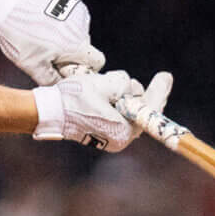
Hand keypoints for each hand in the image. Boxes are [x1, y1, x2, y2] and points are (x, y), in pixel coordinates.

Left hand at [0, 0, 101, 84]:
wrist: (6, 4)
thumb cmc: (18, 35)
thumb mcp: (31, 65)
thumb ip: (50, 80)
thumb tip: (60, 87)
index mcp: (75, 45)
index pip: (97, 61)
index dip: (86, 67)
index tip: (69, 67)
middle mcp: (80, 27)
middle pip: (85, 46)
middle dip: (72, 52)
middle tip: (50, 52)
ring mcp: (75, 10)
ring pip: (78, 31)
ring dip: (66, 36)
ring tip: (44, 35)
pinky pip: (71, 17)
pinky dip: (62, 22)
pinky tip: (45, 22)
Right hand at [32, 69, 168, 151]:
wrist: (48, 112)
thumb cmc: (74, 99)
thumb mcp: (104, 85)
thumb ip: (124, 85)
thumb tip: (131, 89)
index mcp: (122, 130)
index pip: (149, 110)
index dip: (159, 92)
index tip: (166, 77)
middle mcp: (119, 138)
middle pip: (140, 113)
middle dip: (144, 94)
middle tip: (160, 79)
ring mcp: (110, 138)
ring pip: (128, 113)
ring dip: (126, 97)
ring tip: (114, 84)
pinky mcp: (102, 133)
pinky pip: (118, 116)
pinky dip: (119, 104)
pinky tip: (112, 93)